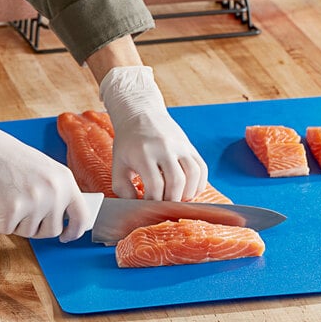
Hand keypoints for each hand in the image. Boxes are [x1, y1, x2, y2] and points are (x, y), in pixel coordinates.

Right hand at [0, 101, 91, 241]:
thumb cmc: (8, 157)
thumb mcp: (45, 170)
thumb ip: (57, 190)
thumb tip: (63, 214)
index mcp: (65, 180)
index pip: (82, 215)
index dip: (75, 231)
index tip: (67, 236)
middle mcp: (55, 191)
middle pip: (53, 230)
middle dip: (37, 228)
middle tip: (24, 216)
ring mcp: (35, 200)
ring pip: (29, 232)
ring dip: (16, 224)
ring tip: (8, 202)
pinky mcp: (13, 209)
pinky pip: (7, 230)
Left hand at [100, 66, 207, 200]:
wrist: (141, 114)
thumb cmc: (128, 142)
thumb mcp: (118, 164)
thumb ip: (123, 188)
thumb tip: (137, 206)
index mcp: (144, 153)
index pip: (155, 186)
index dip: (153, 203)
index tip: (148, 207)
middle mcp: (165, 147)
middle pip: (177, 182)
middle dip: (172, 201)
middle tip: (164, 207)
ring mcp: (180, 145)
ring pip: (193, 174)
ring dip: (188, 193)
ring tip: (178, 199)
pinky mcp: (190, 146)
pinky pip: (202, 168)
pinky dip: (199, 184)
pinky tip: (189, 190)